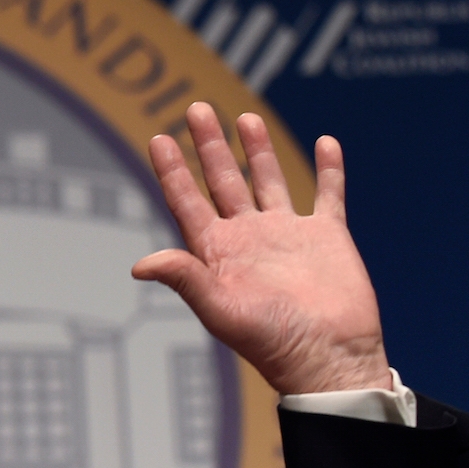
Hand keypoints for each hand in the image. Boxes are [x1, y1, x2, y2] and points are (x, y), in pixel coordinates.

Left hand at [131, 103, 390, 394]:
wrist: (329, 358)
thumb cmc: (270, 342)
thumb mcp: (220, 310)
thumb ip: (185, 278)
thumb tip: (139, 265)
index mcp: (218, 252)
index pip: (188, 202)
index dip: (173, 171)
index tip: (159, 138)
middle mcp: (249, 237)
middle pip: (223, 181)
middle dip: (210, 146)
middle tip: (197, 109)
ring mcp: (288, 235)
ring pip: (269, 180)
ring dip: (258, 150)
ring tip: (245, 118)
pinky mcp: (327, 237)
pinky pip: (327, 195)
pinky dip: (329, 170)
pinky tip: (326, 143)